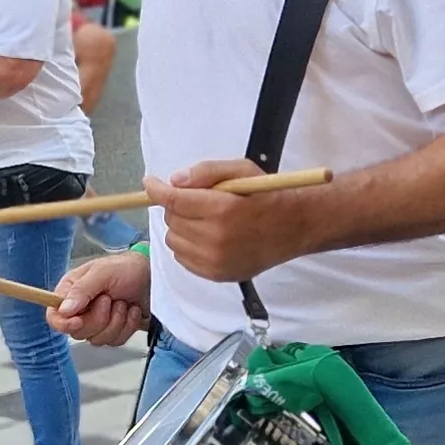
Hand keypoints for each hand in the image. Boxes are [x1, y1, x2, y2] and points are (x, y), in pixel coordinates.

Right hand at [50, 249, 150, 345]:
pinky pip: (114, 341)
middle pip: (77, 332)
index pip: (54, 316)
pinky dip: (127, 326)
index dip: (63, 323)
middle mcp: (81, 309)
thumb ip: (81, 290)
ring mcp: (97, 322)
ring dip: (115, 321)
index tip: (78, 321)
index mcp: (71, 291)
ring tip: (122, 302)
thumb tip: (64, 309)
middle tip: (109, 299)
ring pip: (97, 339)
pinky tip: (131, 311)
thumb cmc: (128, 268)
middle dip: (98, 319)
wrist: (154, 277)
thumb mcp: (102, 272)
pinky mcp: (113, 331)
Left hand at [145, 159, 308, 283]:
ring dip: (180, 226)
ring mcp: (215, 260)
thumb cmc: (267, 195)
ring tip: (202, 219)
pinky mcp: (216, 275)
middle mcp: (216, 238)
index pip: (174, 200)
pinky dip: (186, 245)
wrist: (294, 228)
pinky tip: (205, 236)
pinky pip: (183, 258)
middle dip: (176, 205)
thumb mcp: (241, 170)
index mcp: (222, 209)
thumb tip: (175, 181)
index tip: (150, 183)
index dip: (156, 189)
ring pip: (173, 240)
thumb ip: (206, 171)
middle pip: (171, 219)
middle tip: (194, 200)